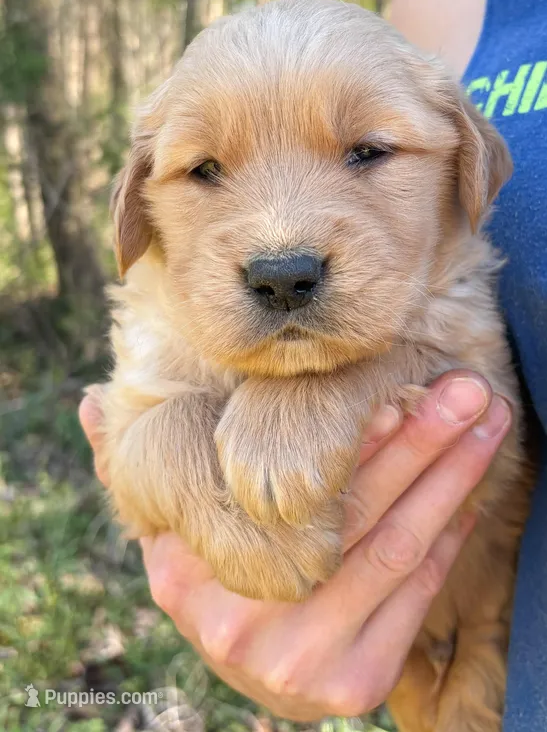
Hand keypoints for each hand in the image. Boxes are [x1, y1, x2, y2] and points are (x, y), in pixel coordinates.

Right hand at [80, 371, 510, 720]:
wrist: (244, 672)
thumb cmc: (212, 583)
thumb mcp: (165, 535)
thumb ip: (127, 470)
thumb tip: (88, 403)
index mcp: (191, 579)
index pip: (284, 498)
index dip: (348, 441)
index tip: (395, 388)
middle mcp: (245, 625)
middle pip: (354, 516)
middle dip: (421, 444)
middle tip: (467, 389)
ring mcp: (303, 665)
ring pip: (396, 552)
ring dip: (451, 481)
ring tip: (487, 422)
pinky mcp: (353, 688)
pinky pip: (414, 597)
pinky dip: (448, 535)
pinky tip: (470, 489)